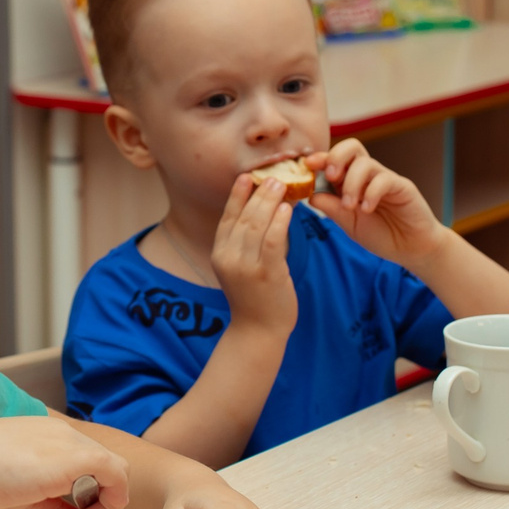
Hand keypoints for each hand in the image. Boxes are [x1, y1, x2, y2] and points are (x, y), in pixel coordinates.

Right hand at [0, 417, 125, 508]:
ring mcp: (71, 443)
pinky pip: (114, 475)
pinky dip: (111, 502)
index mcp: (49, 437)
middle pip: (107, 467)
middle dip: (108, 504)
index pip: (88, 464)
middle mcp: (64, 435)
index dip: (97, 496)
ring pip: (116, 470)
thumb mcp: (24, 499)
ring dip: (110, 506)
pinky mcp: (75, 456)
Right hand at [209, 172, 296, 336]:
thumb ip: (245, 243)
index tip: (246, 177)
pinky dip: (280, 222)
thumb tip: (263, 212)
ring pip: (257, 225)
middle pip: (244, 217)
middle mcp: (229, 258)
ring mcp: (247, 267)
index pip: (228, 217)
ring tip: (281, 186)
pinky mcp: (267, 274)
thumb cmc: (254, 298)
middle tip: (273, 177)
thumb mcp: (240, 268)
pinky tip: (288, 209)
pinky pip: (273, 241)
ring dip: (270, 202)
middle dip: (258, 194)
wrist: (258, 331)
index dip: (237, 195)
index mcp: (220, 254)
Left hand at [310, 140, 447, 265]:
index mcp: (350, 181)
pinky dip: (371, 193)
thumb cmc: (380, 234)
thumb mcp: (349, 223)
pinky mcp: (401, 186)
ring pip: (365, 163)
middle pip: (352, 147)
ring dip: (352, 183)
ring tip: (351, 206)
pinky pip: (384, 179)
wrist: (410, 248)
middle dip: (336, 156)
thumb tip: (310, 195)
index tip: (307, 164)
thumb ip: (332, 209)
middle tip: (331, 176)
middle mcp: (367, 176)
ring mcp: (384, 179)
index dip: (320, 159)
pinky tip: (367, 209)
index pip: (335, 160)